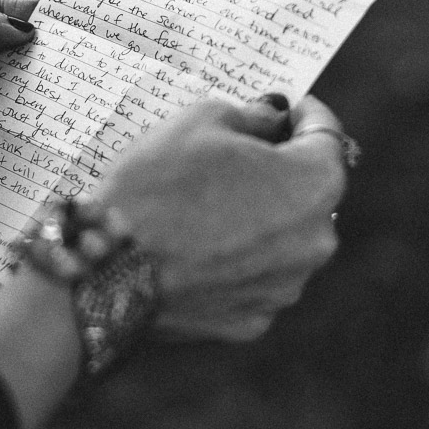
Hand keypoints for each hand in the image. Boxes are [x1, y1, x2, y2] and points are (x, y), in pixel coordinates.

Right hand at [93, 94, 347, 342]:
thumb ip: (251, 115)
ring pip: (283, 240)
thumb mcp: (201, 119)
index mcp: (315, 184)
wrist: (103, 270)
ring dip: (259, 219)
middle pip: (307, 192)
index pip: (325, 135)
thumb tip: (270, 120)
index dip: (304, 114)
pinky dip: (234, 262)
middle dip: (279, 170)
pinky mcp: (252, 321)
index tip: (289, 107)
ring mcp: (286, 288)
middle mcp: (316, 241)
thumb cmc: (155, 185)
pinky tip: (196, 247)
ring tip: (206, 204)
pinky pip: (253, 279)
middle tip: (235, 155)